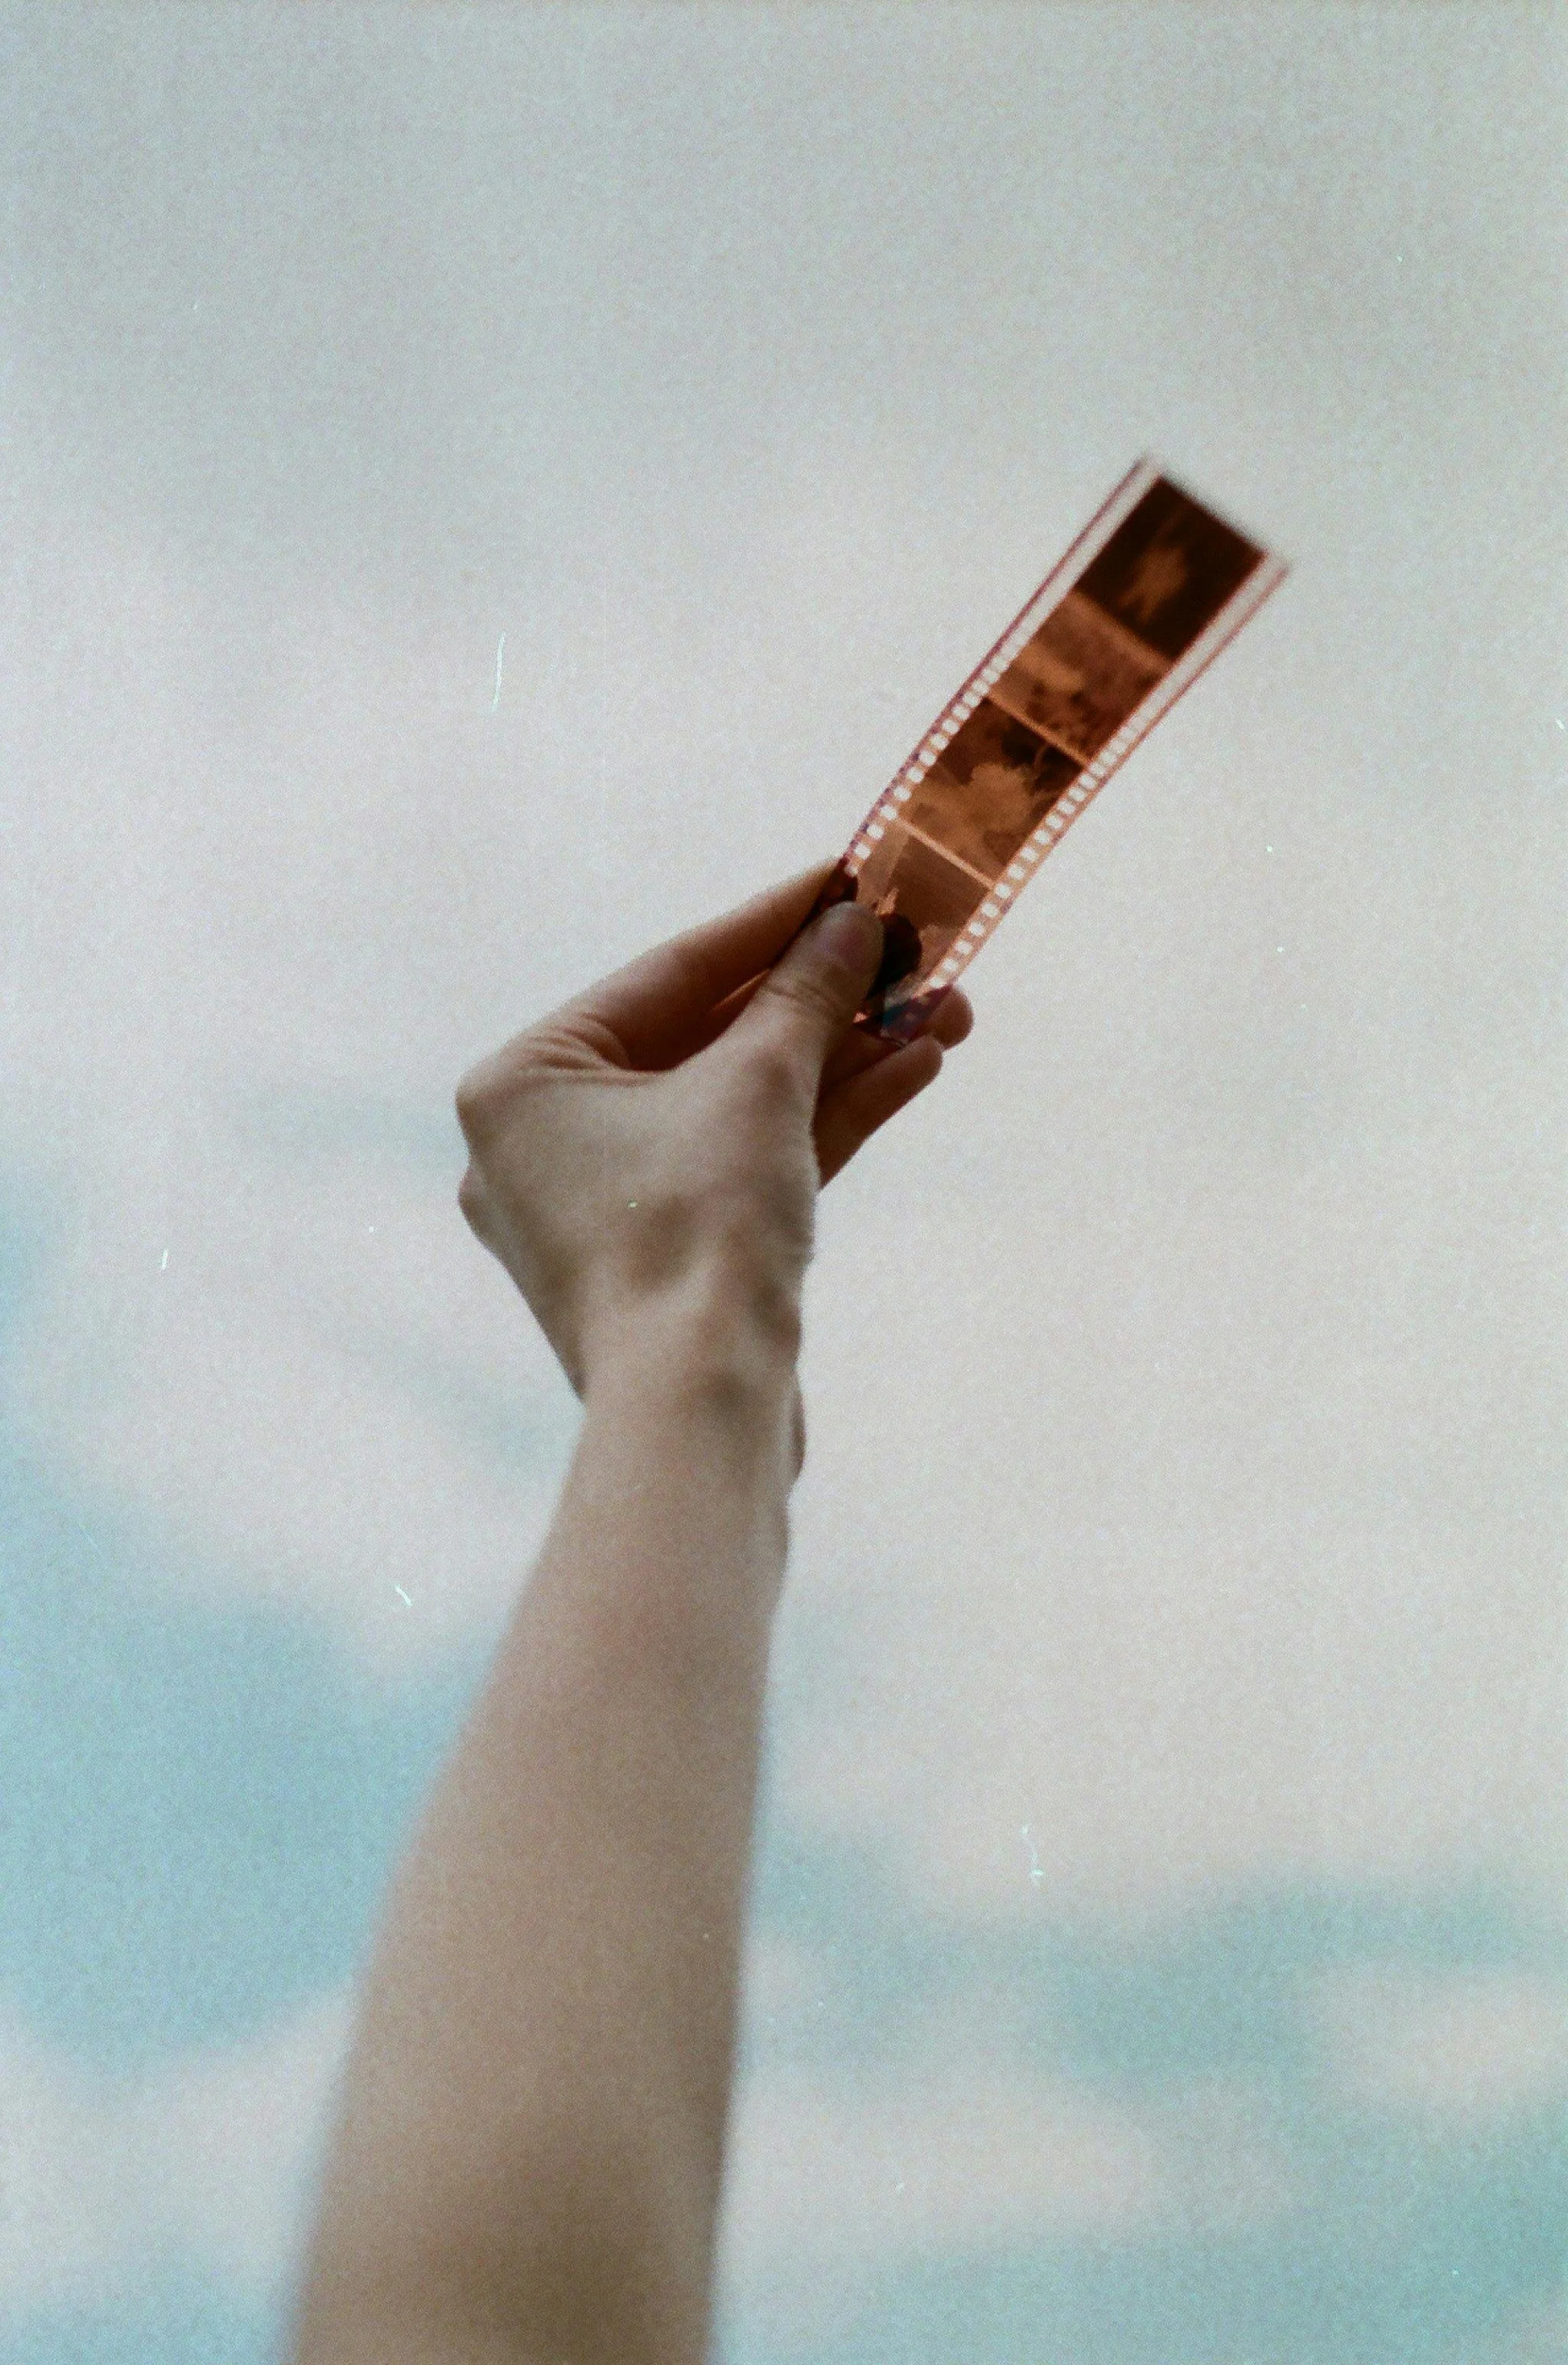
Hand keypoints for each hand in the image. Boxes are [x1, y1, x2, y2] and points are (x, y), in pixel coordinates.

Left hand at [455, 860, 971, 1432]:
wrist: (700, 1409)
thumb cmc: (695, 1233)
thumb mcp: (759, 1085)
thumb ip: (806, 996)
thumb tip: (855, 924)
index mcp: (523, 1084)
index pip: (669, 973)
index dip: (773, 921)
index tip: (850, 877)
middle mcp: (546, 1143)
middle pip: (710, 1040)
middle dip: (825, 999)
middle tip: (913, 949)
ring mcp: (607, 1209)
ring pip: (740, 1106)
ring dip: (842, 1057)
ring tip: (941, 1009)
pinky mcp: (668, 1262)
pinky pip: (746, 1163)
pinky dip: (821, 1121)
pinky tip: (909, 1069)